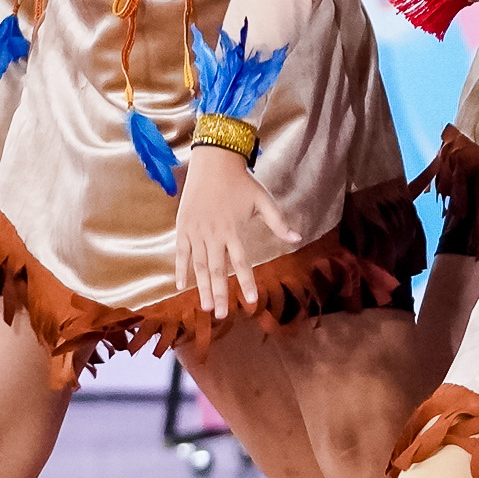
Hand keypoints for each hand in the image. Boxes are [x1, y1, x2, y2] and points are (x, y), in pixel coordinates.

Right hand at [173, 143, 302, 317]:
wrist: (213, 162)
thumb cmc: (241, 182)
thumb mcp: (264, 201)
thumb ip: (278, 222)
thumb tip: (297, 238)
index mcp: (234, 230)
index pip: (242, 262)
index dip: (246, 282)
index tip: (250, 302)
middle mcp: (214, 234)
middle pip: (217, 270)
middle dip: (220, 293)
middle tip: (222, 315)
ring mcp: (196, 232)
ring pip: (199, 265)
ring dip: (201, 287)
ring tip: (205, 307)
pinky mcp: (183, 228)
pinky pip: (180, 253)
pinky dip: (180, 270)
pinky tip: (181, 286)